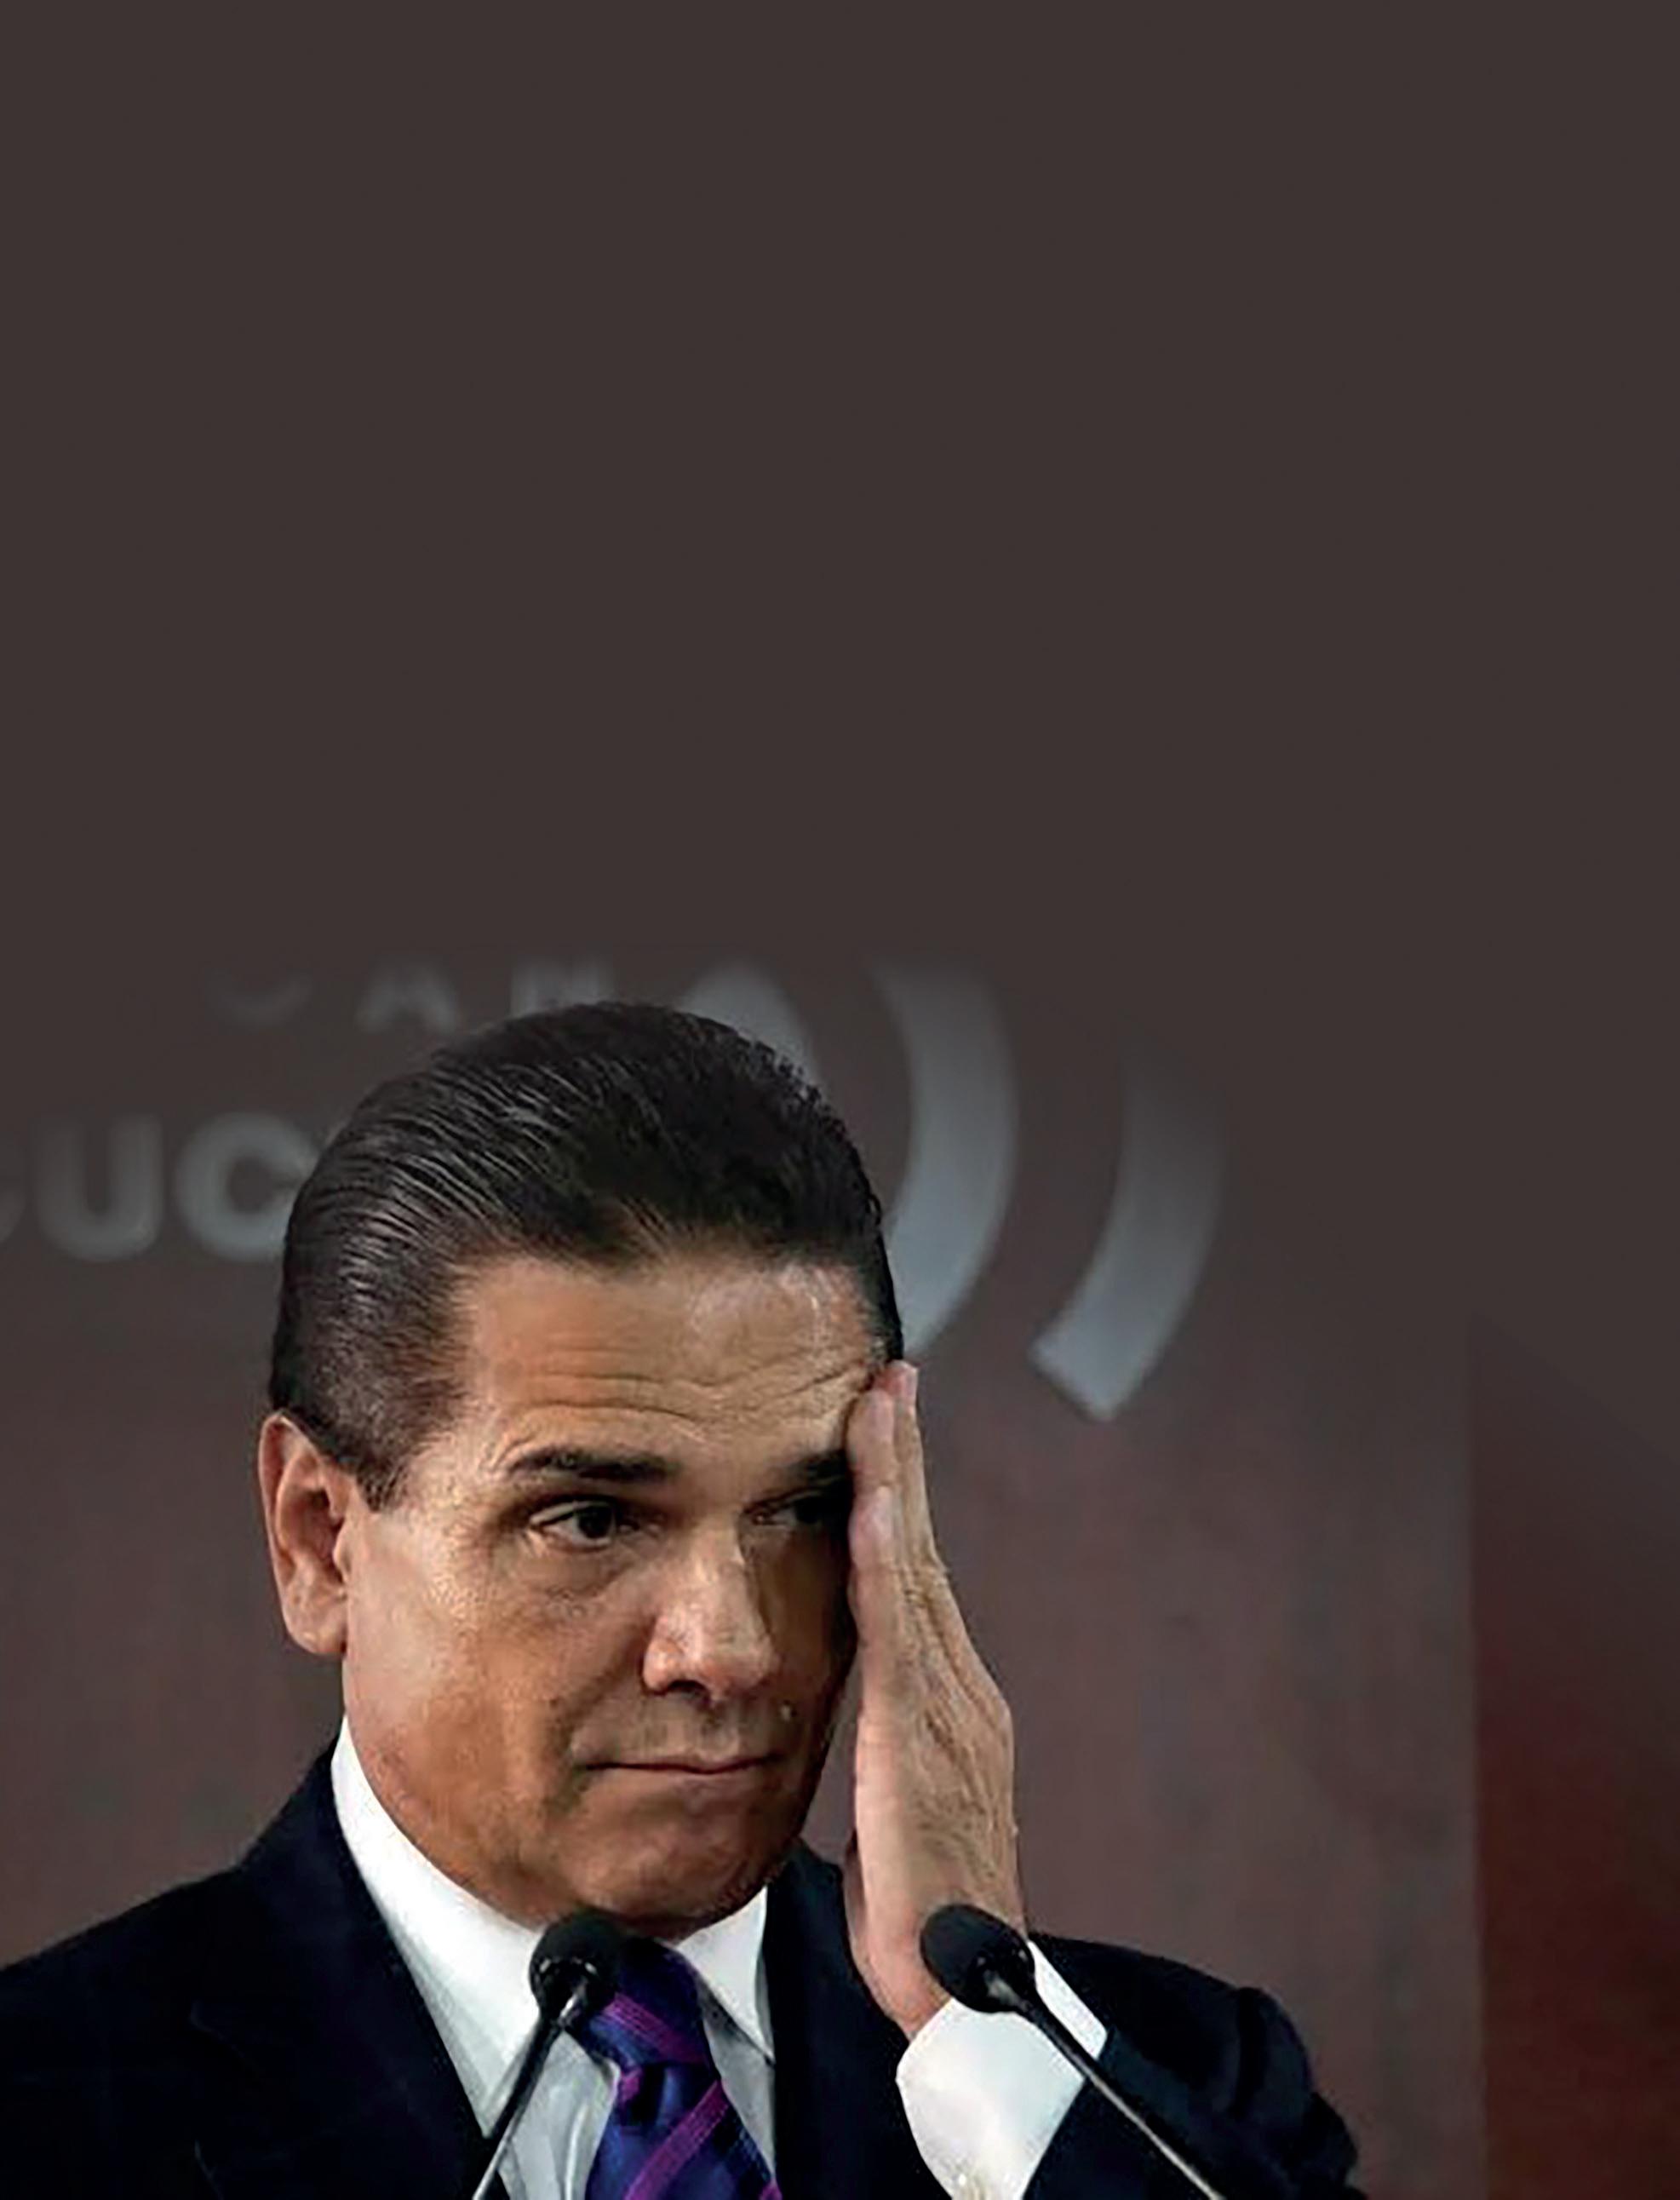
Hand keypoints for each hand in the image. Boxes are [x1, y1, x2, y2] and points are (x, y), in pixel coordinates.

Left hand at [842, 1361, 1024, 2035]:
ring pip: (916, 1573)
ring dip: (897, 1483)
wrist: (966, 2000)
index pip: (916, 1581)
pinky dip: (890, 1563)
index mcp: (951, 1705)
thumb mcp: (902, 1808)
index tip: (882, 1427)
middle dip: (904, 1461)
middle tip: (889, 1377)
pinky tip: (874, 1507)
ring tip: (879, 1403)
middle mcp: (961, 1691)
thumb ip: (891, 1747)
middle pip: (925, 1554)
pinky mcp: (925, 1739)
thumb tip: (868, 1710)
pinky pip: (902, 1634)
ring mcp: (951, 1710)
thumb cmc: (926, 1919)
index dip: (899, 1500)